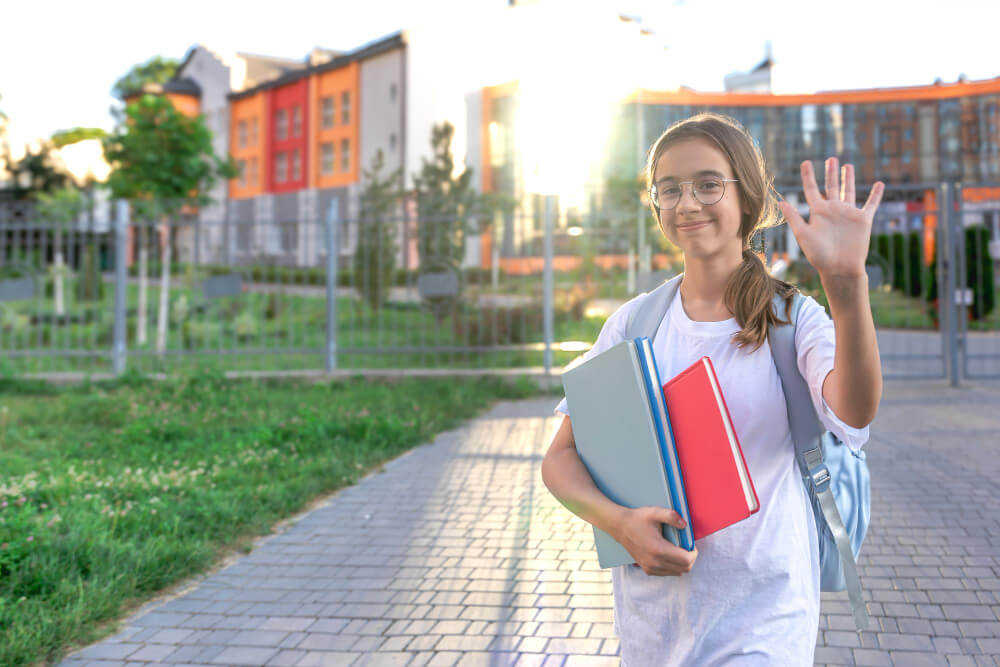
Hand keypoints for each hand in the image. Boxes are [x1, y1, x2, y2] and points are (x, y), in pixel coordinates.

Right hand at [616, 506, 697, 575]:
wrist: (620, 527)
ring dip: (682, 563)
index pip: (686, 560)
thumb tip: (684, 525)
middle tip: (687, 546)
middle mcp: (654, 562)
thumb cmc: (638, 519)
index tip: (692, 544)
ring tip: (679, 550)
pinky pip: (668, 573)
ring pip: (677, 572)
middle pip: (684, 569)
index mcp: (658, 550)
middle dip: (690, 558)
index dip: (694, 553)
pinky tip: (670, 555)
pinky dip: (673, 566)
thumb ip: (671, 516)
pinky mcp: (647, 569)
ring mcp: (650, 568)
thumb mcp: (654, 512)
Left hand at [778, 158, 884, 280]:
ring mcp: (848, 214)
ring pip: (849, 191)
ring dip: (848, 179)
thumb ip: (794, 217)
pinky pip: (871, 204)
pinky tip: (879, 184)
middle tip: (831, 158)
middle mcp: (833, 210)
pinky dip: (875, 194)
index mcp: (818, 212)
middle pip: (831, 186)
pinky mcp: (863, 220)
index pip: (812, 189)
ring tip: (848, 165)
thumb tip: (780, 202)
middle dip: (831, 172)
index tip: (805, 162)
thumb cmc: (819, 255)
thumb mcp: (803, 234)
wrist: (839, 269)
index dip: (808, 176)